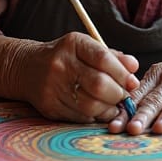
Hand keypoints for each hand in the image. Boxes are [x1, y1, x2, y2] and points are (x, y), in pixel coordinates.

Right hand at [7, 32, 139, 123]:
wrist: (27, 68)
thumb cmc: (66, 57)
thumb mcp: (86, 48)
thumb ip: (112, 57)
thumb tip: (134, 68)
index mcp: (73, 44)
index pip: (103, 58)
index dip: (122, 73)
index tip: (132, 83)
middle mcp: (61, 64)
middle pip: (98, 84)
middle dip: (118, 94)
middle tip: (124, 97)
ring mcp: (53, 86)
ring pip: (90, 104)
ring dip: (109, 109)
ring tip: (114, 106)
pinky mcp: (49, 106)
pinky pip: (79, 116)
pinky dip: (94, 116)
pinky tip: (98, 111)